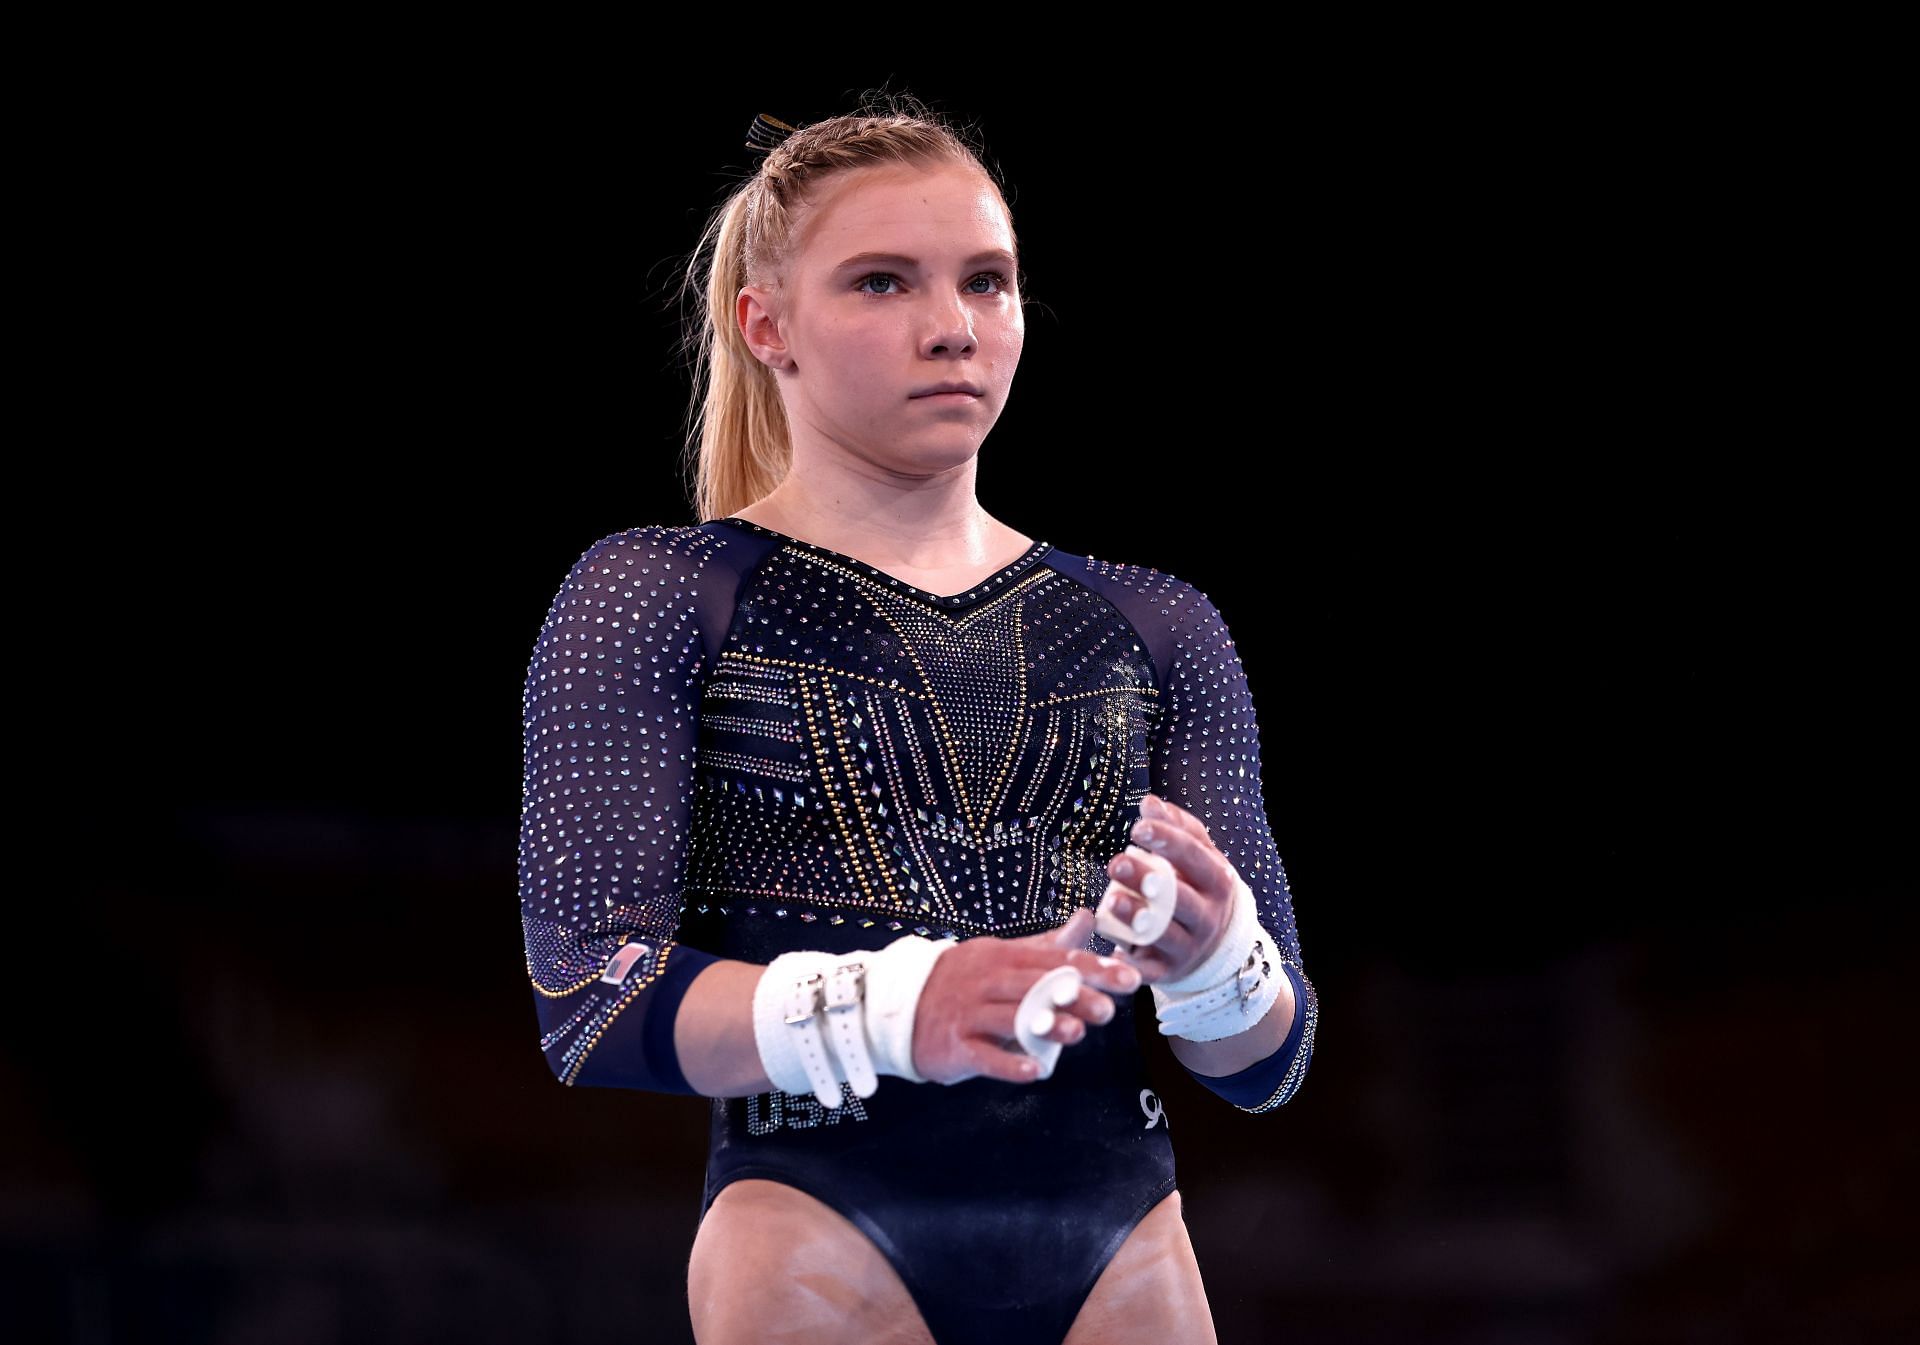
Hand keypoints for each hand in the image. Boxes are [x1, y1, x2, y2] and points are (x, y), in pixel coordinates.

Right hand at [910, 908, 1143, 1085]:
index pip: (1055, 959)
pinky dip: (1009, 1064)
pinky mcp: (955, 1045)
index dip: (1093, 968)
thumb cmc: (963, 982)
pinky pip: (984, 1055)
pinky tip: (1035, 1072)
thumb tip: (1088, 919)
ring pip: (1011, 1018)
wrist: (900, 1007)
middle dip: (1074, 996)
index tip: (1129, 977)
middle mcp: (988, 981)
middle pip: (1035, 986)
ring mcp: (970, 1013)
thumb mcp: (1003, 956)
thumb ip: (1048, 944)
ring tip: (1077, 1034)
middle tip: (1109, 1009)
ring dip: (1044, 1026)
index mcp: (1005, 957)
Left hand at [1101, 793, 1236, 985]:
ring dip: (1138, 919)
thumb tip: (1149, 802)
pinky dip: (1131, 963)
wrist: (1216, 946)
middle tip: (1116, 863)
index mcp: (1217, 881)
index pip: (1195, 857)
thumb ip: (1177, 828)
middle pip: (1178, 898)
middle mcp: (1207, 916)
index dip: (1168, 841)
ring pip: (1165, 934)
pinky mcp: (1168, 972)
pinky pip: (1149, 971)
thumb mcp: (1198, 857)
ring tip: (1112, 902)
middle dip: (1147, 881)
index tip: (1137, 828)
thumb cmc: (1199, 888)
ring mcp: (1189, 947)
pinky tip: (1112, 949)